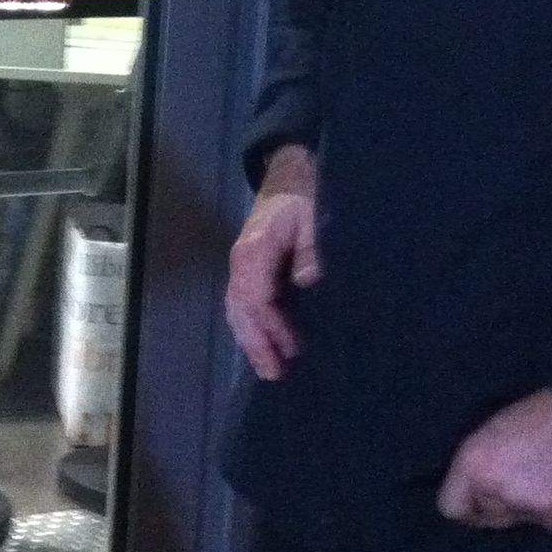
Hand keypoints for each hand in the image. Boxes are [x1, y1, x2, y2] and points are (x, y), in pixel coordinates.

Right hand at [225, 144, 320, 380]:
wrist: (288, 177)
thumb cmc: (303, 197)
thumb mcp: (313, 215)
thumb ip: (311, 247)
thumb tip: (307, 281)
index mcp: (254, 249)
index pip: (256, 296)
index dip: (272, 324)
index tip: (291, 348)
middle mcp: (241, 260)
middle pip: (240, 309)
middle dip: (255, 342)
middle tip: (274, 374)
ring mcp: (241, 266)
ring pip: (237, 310)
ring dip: (252, 340)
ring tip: (270, 369)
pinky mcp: (248, 270)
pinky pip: (243, 303)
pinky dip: (252, 327)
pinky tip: (268, 345)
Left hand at [437, 388, 551, 534]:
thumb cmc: (543, 412)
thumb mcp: (495, 430)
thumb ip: (482, 465)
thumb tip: (476, 493)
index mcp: (474, 464)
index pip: (452, 508)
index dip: (468, 505)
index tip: (480, 502)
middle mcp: (497, 490)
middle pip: (490, 516)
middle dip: (504, 505)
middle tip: (525, 482)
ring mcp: (531, 506)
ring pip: (525, 521)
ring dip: (536, 508)